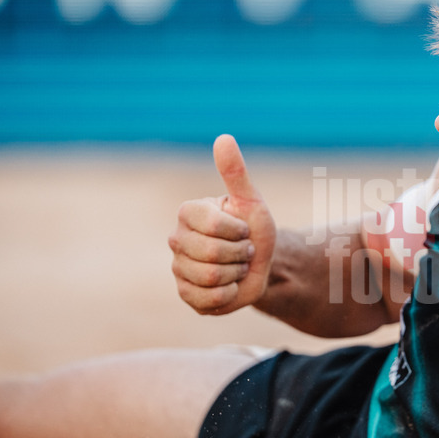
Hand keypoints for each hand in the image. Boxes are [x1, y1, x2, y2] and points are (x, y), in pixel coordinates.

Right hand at [168, 135, 276, 314]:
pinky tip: (230, 285)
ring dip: (236, 274)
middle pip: (210, 254)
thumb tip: (223, 138)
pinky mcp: (186, 294)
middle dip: (239, 254)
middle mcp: (176, 239)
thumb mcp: (251, 201)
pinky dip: (229, 294)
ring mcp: (178, 268)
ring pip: (210, 277)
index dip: (238, 231)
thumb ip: (235, 172)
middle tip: (243, 250)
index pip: (213, 226)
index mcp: (188, 213)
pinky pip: (208, 299)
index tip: (243, 230)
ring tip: (237, 267)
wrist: (262, 266)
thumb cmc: (254, 229)